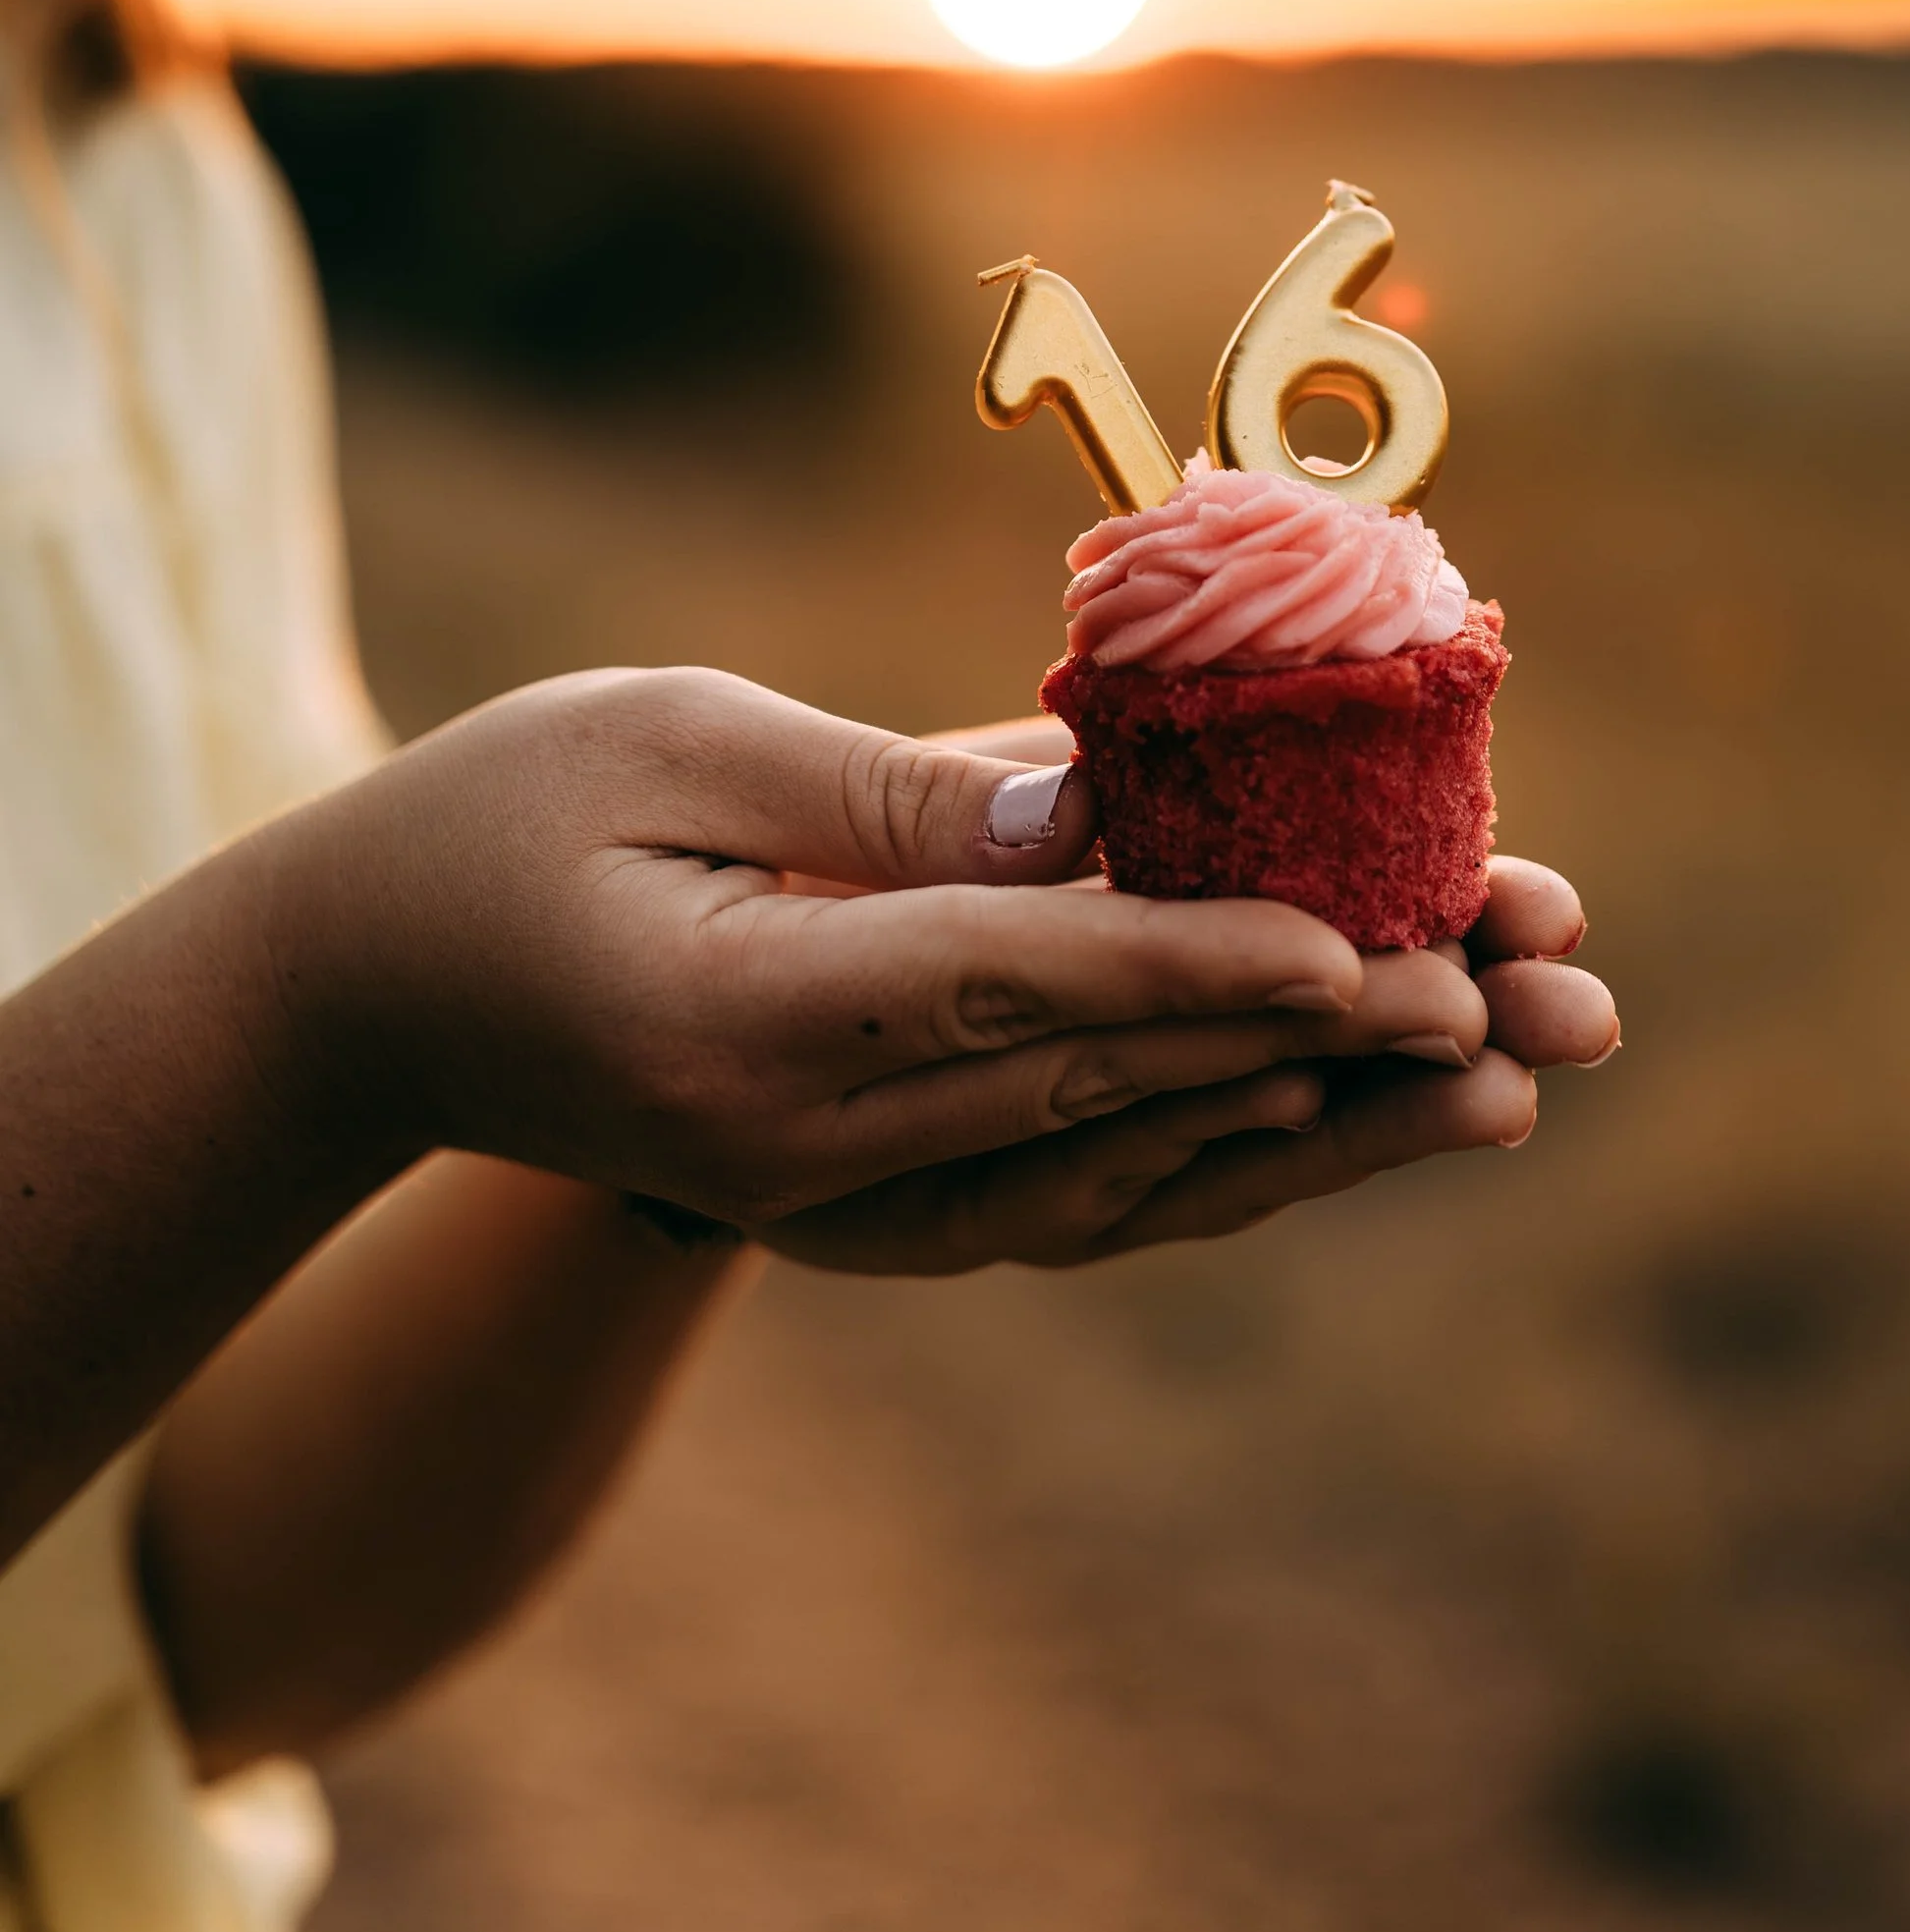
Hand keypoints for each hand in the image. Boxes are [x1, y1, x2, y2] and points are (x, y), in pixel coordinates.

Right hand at [277, 669, 1470, 1227]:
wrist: (364, 996)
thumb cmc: (496, 817)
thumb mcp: (667, 740)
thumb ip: (879, 792)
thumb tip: (1082, 814)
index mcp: (748, 1019)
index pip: (1019, 986)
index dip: (1202, 962)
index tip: (1373, 953)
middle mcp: (809, 1141)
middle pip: (1113, 1087)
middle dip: (1335, 1040)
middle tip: (1524, 999)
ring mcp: (834, 1191)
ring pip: (1122, 1162)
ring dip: (1323, 1119)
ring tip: (1510, 1077)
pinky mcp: (857, 1190)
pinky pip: (1065, 1185)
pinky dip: (1216, 1145)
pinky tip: (1344, 1112)